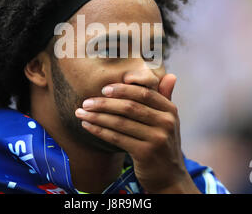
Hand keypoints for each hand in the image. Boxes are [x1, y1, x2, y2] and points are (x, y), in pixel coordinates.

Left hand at [74, 74, 199, 192]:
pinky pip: (117, 138)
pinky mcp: (146, 153)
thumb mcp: (167, 120)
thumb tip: (169, 74)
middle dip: (105, 103)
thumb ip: (165, 97)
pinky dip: (100, 131)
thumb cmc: (162, 143)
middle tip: (86, 102)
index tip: (104, 89)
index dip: (123, 90)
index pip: (144, 93)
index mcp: (170, 110)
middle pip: (130, 107)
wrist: (169, 175)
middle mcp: (166, 122)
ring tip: (81, 113)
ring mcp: (157, 138)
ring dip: (97, 117)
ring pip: (120, 122)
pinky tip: (88, 126)